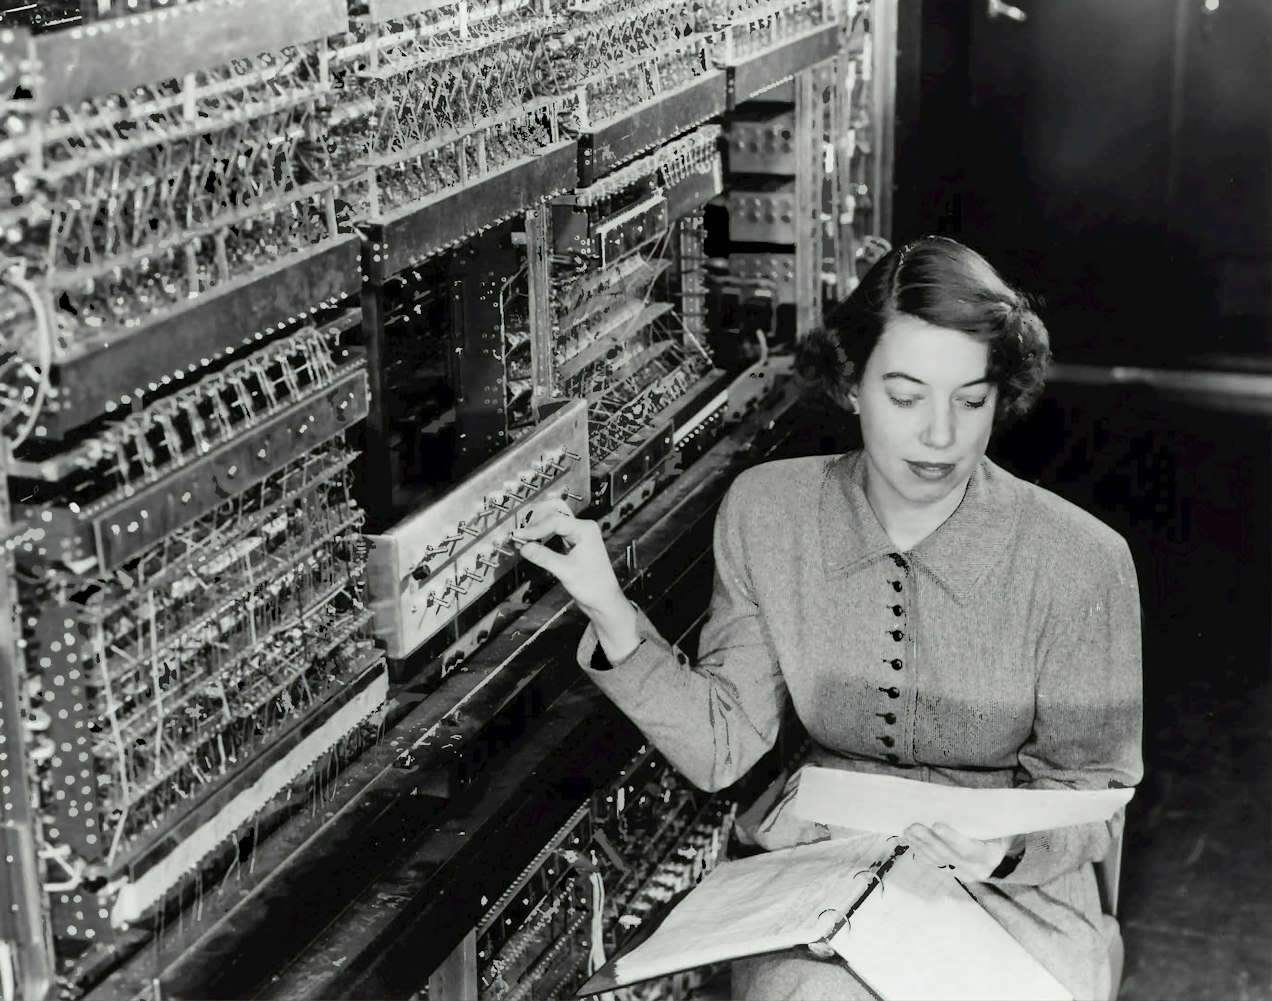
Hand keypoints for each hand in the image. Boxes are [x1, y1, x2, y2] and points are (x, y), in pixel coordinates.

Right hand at [511, 500, 639, 659]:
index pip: (554, 520)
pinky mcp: (573, 542)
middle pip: (553, 514)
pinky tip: (532, 540)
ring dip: (538, 525)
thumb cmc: (594, 586)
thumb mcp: (566, 571)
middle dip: (535, 522)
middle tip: (520, 534)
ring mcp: (578, 534)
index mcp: (585, 529)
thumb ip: (544, 557)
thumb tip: (525, 547)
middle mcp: (583, 528)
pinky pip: (555, 531)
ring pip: (553, 520)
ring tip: (524, 535)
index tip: (519, 536)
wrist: (604, 600)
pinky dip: (543, 533)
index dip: (535, 528)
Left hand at [902, 822, 1015, 880]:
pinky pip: (933, 863)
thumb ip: (980, 816)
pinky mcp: (952, 873)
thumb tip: (954, 801)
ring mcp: (963, 875)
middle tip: (913, 826)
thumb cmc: (997, 827)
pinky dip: (920, 851)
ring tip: (907, 831)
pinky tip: (910, 841)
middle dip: (928, 840)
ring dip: (920, 845)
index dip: (951, 838)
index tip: (936, 825)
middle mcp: (977, 871)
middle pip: (948, 855)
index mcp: (990, 857)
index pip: (967, 849)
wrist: (1001, 846)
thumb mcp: (995, 822)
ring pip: (937, 860)